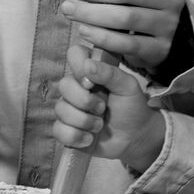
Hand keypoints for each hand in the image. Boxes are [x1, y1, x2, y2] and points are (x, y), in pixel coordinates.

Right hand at [53, 46, 165, 168]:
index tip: (92, 82)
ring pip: (60, 109)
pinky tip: (89, 138)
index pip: (74, 55)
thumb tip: (87, 64)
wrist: (135, 137)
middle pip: (63, 85)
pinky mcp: (66, 129)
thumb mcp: (127, 87)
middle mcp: (77, 88)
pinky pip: (58, 130)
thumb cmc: (131, 107)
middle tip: (103, 108)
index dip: (79, 66)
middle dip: (85, 101)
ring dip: (84, 121)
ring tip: (100, 126)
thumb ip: (110, 73)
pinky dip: (75, 136)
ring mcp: (70, 108)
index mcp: (91, 72)